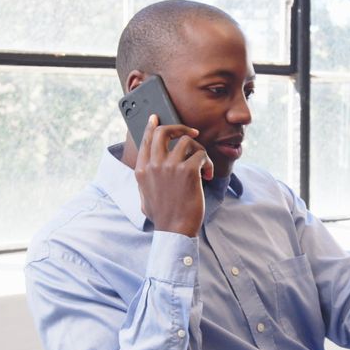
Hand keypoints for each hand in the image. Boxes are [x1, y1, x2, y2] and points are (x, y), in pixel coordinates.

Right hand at [134, 114, 214, 237]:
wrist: (175, 230)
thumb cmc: (163, 217)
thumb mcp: (144, 196)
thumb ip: (146, 179)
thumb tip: (149, 169)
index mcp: (142, 170)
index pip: (146, 140)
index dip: (152, 126)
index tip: (156, 118)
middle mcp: (154, 165)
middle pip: (163, 132)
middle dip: (179, 128)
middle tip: (191, 133)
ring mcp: (170, 167)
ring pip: (186, 141)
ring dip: (198, 149)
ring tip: (203, 164)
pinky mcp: (188, 171)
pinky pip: (201, 154)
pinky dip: (208, 163)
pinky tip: (208, 175)